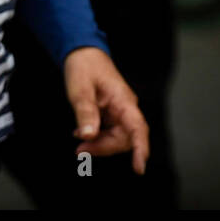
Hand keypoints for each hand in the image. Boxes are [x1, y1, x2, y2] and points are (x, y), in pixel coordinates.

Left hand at [63, 47, 149, 173]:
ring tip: (78, 145)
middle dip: (105, 149)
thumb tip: (88, 137)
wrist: (83, 52)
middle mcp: (126, 108)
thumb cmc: (84, 67)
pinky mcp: (113, 113)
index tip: (139, 168)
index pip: (137, 128)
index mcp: (123, 101)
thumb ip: (85, 113)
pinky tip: (82, 135)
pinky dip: (97, 138)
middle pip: (125, 139)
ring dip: (100, 146)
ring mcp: (120, 111)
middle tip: (80, 150)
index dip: (141, 149)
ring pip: (117, 138)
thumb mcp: (80, 90)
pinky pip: (110, 132)